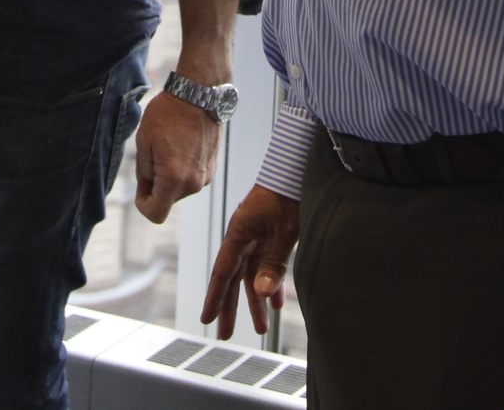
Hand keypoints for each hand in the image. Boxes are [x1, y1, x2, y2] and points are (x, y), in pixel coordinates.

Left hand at [133, 90, 220, 223]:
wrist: (200, 94)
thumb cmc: (169, 114)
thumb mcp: (144, 142)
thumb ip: (144, 172)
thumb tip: (149, 186)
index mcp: (174, 180)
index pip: (156, 214)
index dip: (143, 204)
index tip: (141, 185)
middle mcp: (193, 183)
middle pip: (168, 200)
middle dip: (156, 186)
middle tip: (152, 156)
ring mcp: (206, 176)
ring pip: (180, 189)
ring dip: (170, 176)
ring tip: (168, 146)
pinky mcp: (213, 167)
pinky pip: (191, 178)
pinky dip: (183, 169)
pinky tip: (181, 145)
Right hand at [200, 184, 299, 338]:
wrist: (297, 168)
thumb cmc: (288, 194)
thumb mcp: (284, 232)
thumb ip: (273, 263)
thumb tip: (261, 293)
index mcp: (239, 234)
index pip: (222, 273)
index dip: (214, 298)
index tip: (207, 319)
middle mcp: (244, 238)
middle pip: (233, 279)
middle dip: (231, 307)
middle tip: (225, 334)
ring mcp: (256, 237)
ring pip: (252, 275)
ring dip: (256, 300)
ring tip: (260, 326)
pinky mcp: (269, 235)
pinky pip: (266, 266)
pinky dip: (272, 284)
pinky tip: (277, 302)